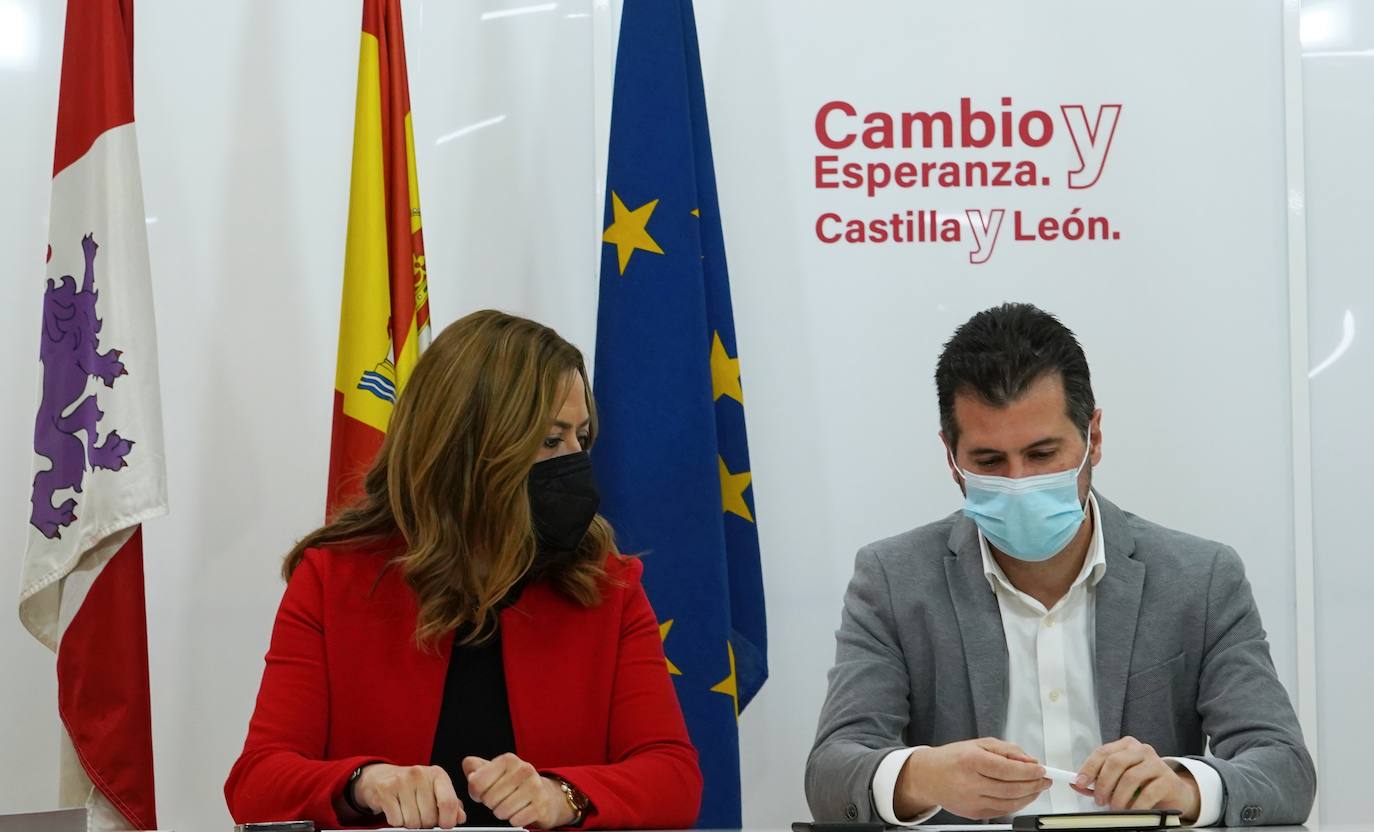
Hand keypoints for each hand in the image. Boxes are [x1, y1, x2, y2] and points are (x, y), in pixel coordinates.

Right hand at [351, 763, 465, 828]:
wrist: (384, 776)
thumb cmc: (414, 786)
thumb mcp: (436, 790)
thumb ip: (450, 804)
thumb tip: (460, 818)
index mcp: (438, 774)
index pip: (449, 803)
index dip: (448, 821)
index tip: (444, 825)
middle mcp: (420, 774)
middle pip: (429, 817)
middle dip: (426, 823)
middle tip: (421, 814)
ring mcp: (402, 780)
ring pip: (412, 822)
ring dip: (411, 823)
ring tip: (408, 811)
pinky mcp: (385, 789)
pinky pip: (396, 820)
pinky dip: (397, 821)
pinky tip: (397, 809)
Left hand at [463, 753, 576, 828]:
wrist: (544, 793)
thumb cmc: (514, 783)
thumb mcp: (494, 771)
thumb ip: (476, 767)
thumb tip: (468, 765)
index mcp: (508, 760)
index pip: (477, 783)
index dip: (476, 793)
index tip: (483, 792)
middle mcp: (523, 770)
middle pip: (488, 799)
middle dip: (490, 803)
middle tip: (499, 799)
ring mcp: (534, 787)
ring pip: (501, 812)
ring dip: (501, 813)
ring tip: (509, 805)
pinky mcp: (541, 805)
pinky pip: (515, 821)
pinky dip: (514, 820)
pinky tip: (520, 810)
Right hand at [895, 737, 1050, 820]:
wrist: (928, 777)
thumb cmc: (952, 758)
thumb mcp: (979, 744)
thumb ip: (1006, 750)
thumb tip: (1029, 760)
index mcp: (971, 760)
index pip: (1007, 769)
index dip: (1029, 771)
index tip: (1041, 769)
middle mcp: (970, 783)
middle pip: (1012, 788)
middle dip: (1034, 784)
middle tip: (1045, 779)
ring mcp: (972, 801)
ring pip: (1010, 803)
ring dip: (1029, 796)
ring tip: (1037, 787)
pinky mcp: (973, 813)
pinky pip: (1003, 811)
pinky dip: (1017, 804)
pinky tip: (1022, 796)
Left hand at [1073, 736, 1199, 820]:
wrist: (1174, 792)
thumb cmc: (1143, 784)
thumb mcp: (1119, 780)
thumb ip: (1098, 781)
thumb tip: (1076, 785)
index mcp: (1125, 746)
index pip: (1102, 752)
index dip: (1089, 768)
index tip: (1080, 783)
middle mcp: (1141, 750)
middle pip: (1115, 762)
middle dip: (1103, 784)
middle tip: (1100, 800)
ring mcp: (1156, 763)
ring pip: (1130, 777)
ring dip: (1118, 797)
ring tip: (1115, 808)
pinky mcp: (1168, 779)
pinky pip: (1148, 793)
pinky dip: (1136, 805)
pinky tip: (1132, 811)